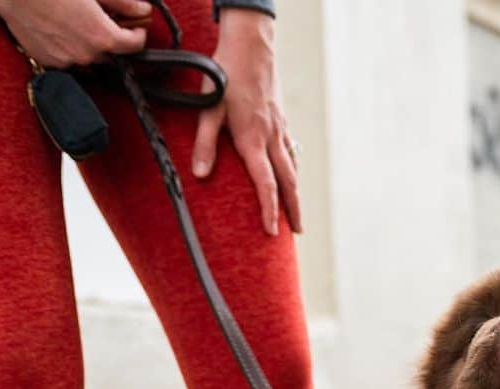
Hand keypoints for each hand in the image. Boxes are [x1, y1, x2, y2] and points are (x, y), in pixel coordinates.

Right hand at [0, 0, 149, 67]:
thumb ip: (122, 2)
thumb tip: (142, 9)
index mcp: (103, 37)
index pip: (135, 45)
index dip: (138, 33)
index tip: (136, 25)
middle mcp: (87, 55)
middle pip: (111, 52)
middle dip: (112, 36)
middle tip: (104, 15)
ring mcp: (66, 61)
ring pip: (88, 55)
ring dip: (89, 42)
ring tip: (77, 18)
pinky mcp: (48, 61)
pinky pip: (66, 56)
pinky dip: (68, 44)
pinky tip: (59, 24)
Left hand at [191, 10, 301, 235]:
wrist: (252, 45)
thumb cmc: (226, 74)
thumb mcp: (209, 107)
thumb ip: (205, 142)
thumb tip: (200, 175)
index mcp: (253, 140)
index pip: (266, 184)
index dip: (270, 210)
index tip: (272, 232)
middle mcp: (271, 138)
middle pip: (288, 182)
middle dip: (293, 210)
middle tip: (298, 233)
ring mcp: (280, 129)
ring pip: (292, 168)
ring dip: (296, 193)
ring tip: (296, 212)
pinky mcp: (281, 120)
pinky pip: (291, 151)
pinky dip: (293, 169)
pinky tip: (293, 175)